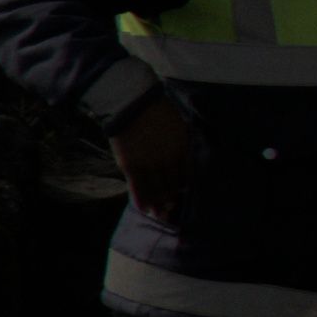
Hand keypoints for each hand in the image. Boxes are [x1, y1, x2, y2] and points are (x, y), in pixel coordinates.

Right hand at [112, 90, 200, 218]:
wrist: (131, 103)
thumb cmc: (156, 109)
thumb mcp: (178, 124)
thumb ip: (182, 142)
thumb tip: (184, 155)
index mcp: (181, 149)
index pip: (185, 176)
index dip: (183, 187)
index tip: (181, 192)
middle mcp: (167, 160)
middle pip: (171, 187)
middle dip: (171, 199)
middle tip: (170, 208)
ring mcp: (148, 164)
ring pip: (155, 191)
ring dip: (157, 204)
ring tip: (158, 213)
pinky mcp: (131, 166)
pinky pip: (137, 188)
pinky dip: (141, 200)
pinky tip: (144, 208)